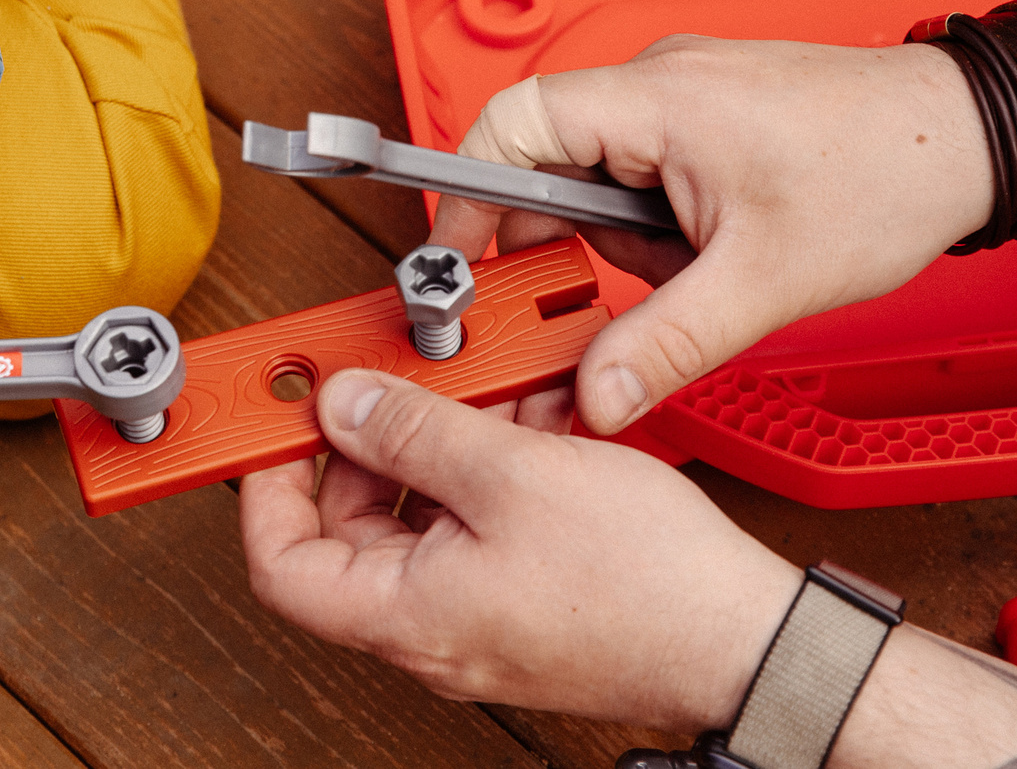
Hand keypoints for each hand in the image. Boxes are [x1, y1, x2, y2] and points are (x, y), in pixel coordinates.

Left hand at [241, 370, 797, 729]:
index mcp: (406, 616)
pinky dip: (496, 462)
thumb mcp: (512, 476)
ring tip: (483, 382)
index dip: (267, 489)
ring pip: (427, 511)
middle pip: (355, 524)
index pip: (282, 565)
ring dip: (447, 437)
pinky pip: (483, 520)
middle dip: (370, 440)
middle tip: (384, 378)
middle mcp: (434, 627)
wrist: (749, 638)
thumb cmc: (649, 587)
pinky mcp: (528, 594)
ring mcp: (481, 613)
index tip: (276, 428)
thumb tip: (345, 404)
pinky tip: (532, 412)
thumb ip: (415, 432)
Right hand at [435, 35, 993, 434]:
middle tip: (600, 299)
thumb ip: (665, 344)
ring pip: (597, 174)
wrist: (975, 135)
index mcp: (654, 99)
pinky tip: (720, 248)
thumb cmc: (889, 174)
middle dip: (572, 241)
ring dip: (630, 238)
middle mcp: (657, 79)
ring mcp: (683, 91)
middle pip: (547, 158)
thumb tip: (596, 397)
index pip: (509, 123)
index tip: (460, 261)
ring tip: (707, 268)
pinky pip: (641, 168)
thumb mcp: (765, 282)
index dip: (466, 193)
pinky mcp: (707, 111)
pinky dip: (661, 221)